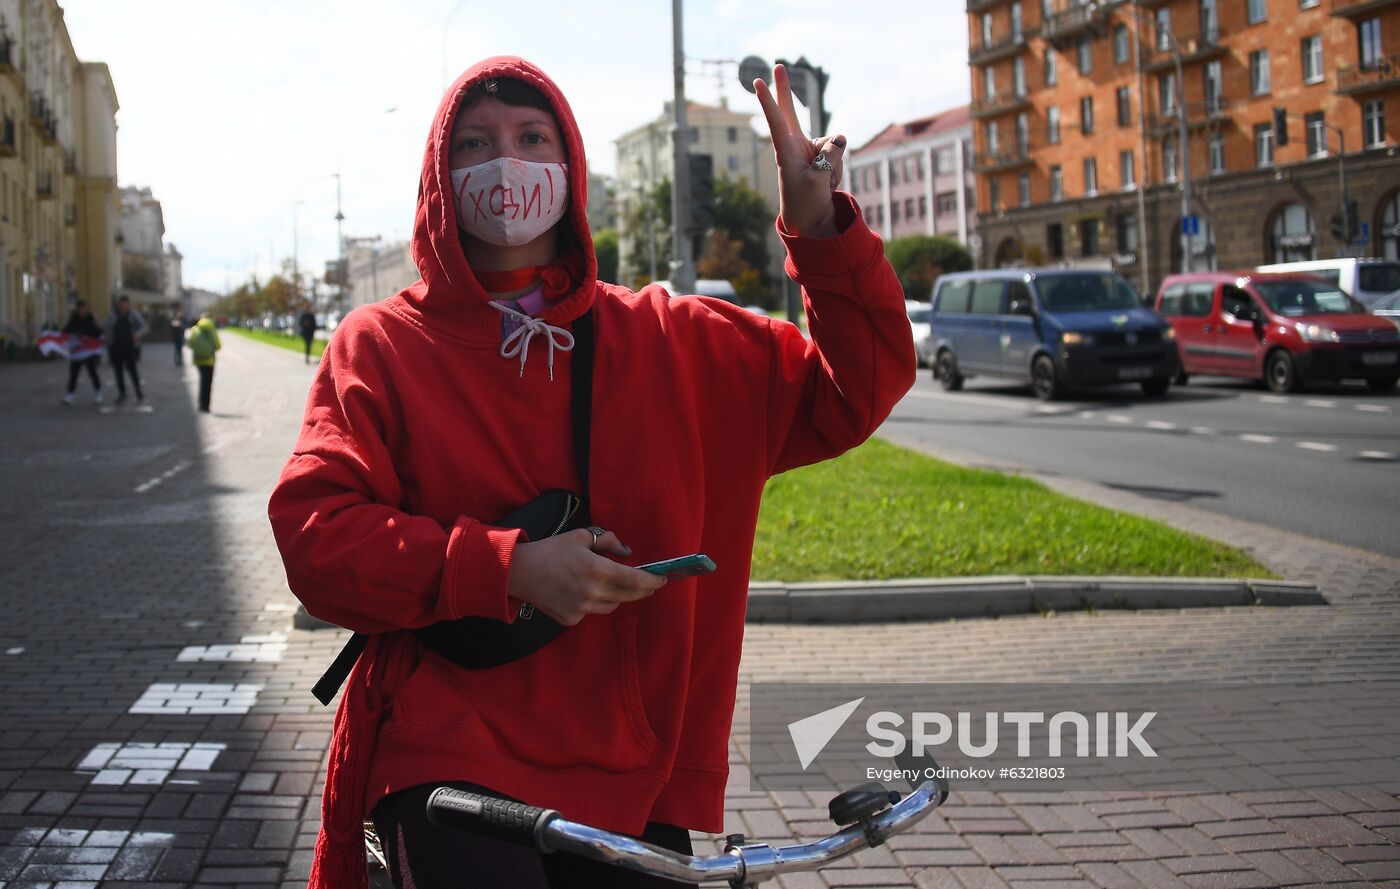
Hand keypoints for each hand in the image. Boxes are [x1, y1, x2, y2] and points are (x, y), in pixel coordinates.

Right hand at [507, 527, 666, 625]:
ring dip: (619, 596)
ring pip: (613, 605)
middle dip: (643, 590)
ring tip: (617, 586)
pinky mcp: (571, 619)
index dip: (652, 580)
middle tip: (649, 585)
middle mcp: (593, 592)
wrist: (520, 572)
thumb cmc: (552, 550)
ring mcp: (582, 608)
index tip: (663, 579)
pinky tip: (588, 593)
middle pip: (629, 595)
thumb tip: (627, 552)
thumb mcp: (582, 537)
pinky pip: (593, 612)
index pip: (635, 579)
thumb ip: (609, 542)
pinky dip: (596, 603)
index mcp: (598, 569)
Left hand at [753, 63, 844, 238]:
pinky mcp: (821, 155)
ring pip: (831, 144)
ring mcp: (809, 149)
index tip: (758, 82)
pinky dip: (836, 169)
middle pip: (790, 111)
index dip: (769, 101)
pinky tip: (826, 182)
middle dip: (784, 89)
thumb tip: (839, 137)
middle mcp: (795, 146)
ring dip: (833, 165)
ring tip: (821, 182)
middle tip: (778, 65)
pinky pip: (838, 153)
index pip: (777, 121)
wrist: (810, 220)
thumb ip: (830, 154)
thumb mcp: (818, 180)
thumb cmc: (806, 202)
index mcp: (786, 152)